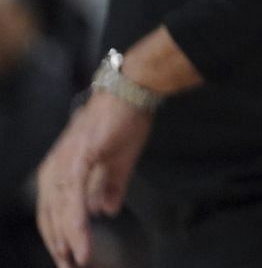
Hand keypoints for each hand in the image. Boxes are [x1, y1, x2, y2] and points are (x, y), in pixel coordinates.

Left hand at [37, 92, 151, 267]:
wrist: (132, 91)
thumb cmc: (124, 120)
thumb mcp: (119, 159)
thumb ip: (111, 186)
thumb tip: (106, 210)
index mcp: (61, 167)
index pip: (52, 210)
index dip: (59, 235)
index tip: (69, 256)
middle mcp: (54, 167)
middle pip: (49, 215)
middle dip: (58, 244)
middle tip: (69, 267)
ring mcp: (63, 164)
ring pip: (59, 212)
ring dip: (67, 240)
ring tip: (76, 261)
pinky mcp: (77, 161)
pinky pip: (73, 201)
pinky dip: (76, 224)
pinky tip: (82, 240)